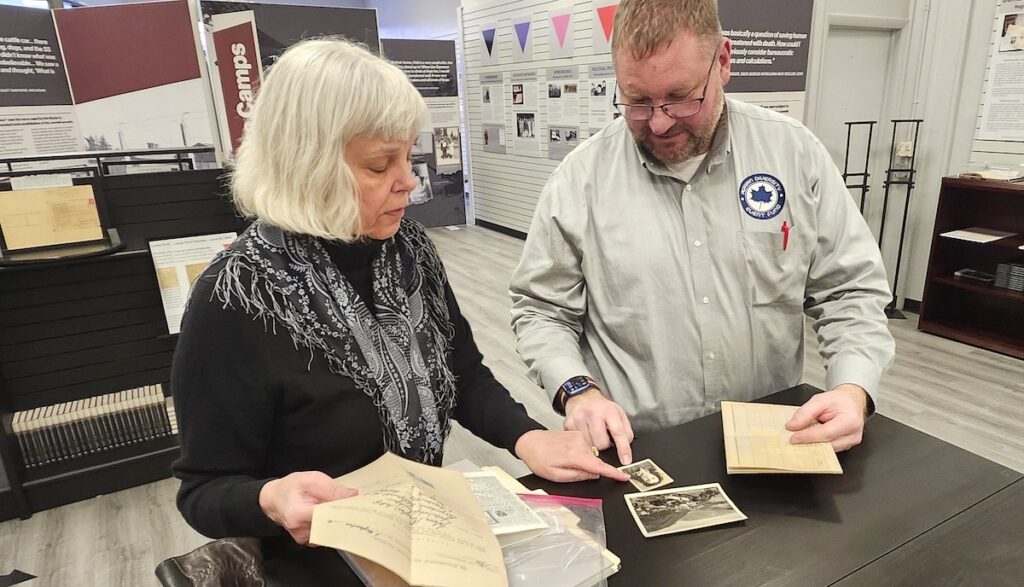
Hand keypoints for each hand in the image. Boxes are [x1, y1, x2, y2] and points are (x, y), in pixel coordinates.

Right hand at [258, 471, 357, 544]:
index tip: (356, 506)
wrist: (275, 499)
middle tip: (353, 506)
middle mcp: (300, 530)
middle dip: (343, 516)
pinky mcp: (308, 540)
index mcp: (298, 513)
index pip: (328, 516)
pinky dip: (331, 524)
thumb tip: (352, 496)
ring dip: (337, 520)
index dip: (343, 510)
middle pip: (331, 526)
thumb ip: (332, 488)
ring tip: (338, 507)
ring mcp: (304, 537)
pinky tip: (331, 515)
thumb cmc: (291, 487)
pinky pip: (325, 534)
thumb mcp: (311, 479)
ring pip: (330, 531)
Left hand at [515, 429, 630, 482]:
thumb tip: (594, 475)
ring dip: (582, 463)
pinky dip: (580, 456)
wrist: (528, 441)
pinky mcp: (577, 434)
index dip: (613, 473)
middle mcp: (579, 443)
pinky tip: (565, 456)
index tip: (624, 477)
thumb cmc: (538, 458)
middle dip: (588, 470)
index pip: (599, 466)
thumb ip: (578, 476)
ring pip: (590, 456)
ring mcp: (579, 437)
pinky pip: (585, 449)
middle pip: (595, 461)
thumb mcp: (556, 475)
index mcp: (575, 454)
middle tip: (567, 471)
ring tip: (562, 462)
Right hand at [563, 388, 633, 464]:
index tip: (626, 460)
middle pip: (601, 444)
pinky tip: (585, 433)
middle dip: (604, 445)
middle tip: (604, 438)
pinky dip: (583, 442)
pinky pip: (577, 443)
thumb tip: (625, 449)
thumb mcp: (619, 414)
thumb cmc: (602, 408)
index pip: (618, 432)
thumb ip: (626, 431)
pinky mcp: (568, 424)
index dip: (623, 449)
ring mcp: (579, 418)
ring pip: (588, 446)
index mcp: (608, 410)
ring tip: (594, 434)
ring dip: (593, 445)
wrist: (583, 398)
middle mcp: (593, 413)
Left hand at [785, 384, 869, 451]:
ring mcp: (850, 443)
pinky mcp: (846, 447)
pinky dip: (818, 445)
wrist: (851, 402)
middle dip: (808, 442)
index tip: (793, 438)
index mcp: (849, 421)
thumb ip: (805, 412)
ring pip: (827, 450)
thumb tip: (792, 426)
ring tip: (803, 436)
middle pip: (826, 445)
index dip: (808, 437)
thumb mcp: (820, 400)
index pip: (826, 433)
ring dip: (813, 444)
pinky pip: (829, 450)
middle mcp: (853, 435)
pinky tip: (811, 438)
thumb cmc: (839, 401)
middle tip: (793, 439)